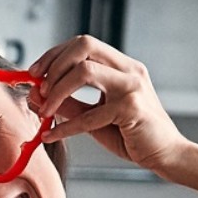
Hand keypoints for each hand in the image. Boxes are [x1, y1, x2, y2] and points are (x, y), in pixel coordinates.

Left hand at [28, 35, 185, 172]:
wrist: (163, 153)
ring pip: (84, 71)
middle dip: (53, 66)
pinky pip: (89, 115)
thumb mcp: (92, 116)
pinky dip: (64, 127)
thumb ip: (68, 104)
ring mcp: (132, 86)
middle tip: (39, 91)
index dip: (54, 55)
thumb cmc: (129, 133)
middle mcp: (128, 70)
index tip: (33, 73)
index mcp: (121, 66)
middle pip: (84, 46)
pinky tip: (51, 136)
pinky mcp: (131, 109)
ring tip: (45, 112)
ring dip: (56, 92)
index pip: (83, 44)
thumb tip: (35, 96)